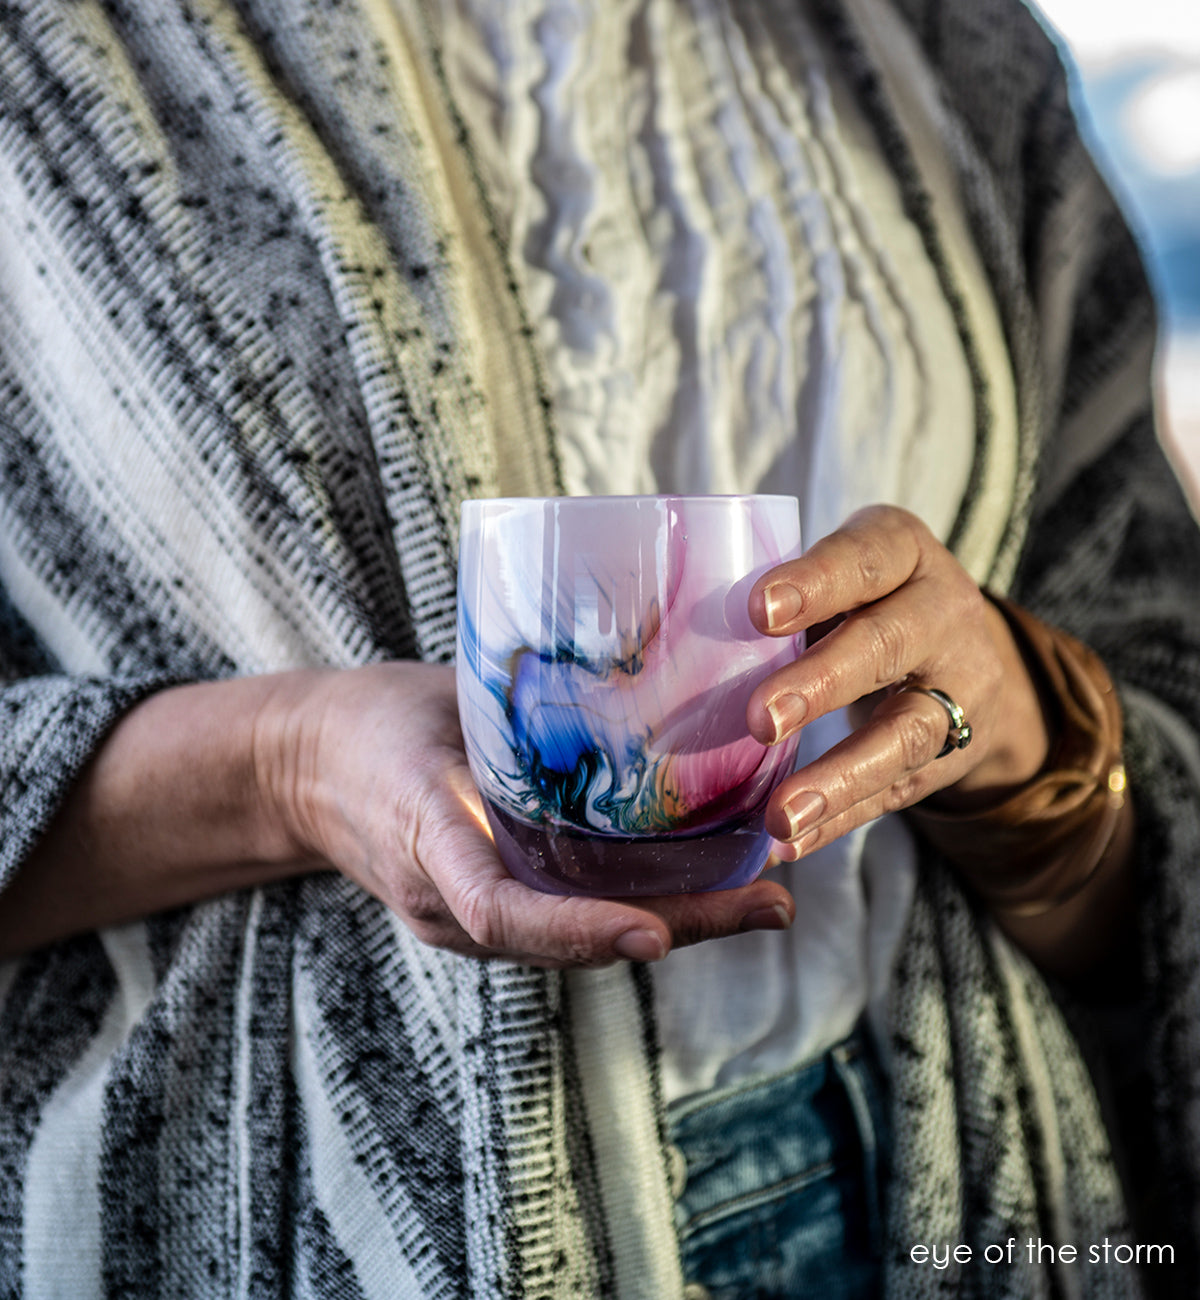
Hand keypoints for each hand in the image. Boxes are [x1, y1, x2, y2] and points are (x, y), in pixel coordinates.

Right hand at [261, 662, 795, 967]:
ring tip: (766, 897)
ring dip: (677, 923)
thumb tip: (629, 668)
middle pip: (565, 941)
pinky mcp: (490, 907)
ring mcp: (468, 919)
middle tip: (769, 904)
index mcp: (424, 844)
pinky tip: (710, 883)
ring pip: (580, 939)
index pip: (495, 909)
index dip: (574, 928)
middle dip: (674, 928)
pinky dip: (642, 905)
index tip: (652, 930)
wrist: (309, 768)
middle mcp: (449, 904)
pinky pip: (572, 917)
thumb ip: (514, 712)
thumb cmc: (372, 724)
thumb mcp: (433, 701)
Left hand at [745, 505, 1051, 859]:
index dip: (813, 583)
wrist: (971, 653)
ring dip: (838, 778)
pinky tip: (792, 842)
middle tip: (758, 719)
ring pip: (905, 735)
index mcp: (904, 551)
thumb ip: (785, 599)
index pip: (863, 559)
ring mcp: (958, 688)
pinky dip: (841, 821)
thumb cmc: (865, 600)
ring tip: (780, 815)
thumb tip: (673, 640)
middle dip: (820, 684)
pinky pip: (898, 792)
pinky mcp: (953, 753)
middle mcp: (943, 613)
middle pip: (885, 646)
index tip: (755, 611)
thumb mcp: (841, 575)